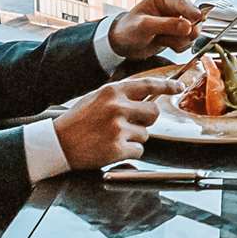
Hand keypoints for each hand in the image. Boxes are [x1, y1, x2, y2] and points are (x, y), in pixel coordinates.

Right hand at [53, 74, 172, 170]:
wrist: (57, 143)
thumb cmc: (77, 121)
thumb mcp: (97, 98)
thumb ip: (120, 96)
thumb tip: (147, 96)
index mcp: (112, 91)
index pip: (148, 85)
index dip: (167, 86)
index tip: (179, 88)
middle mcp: (117, 107)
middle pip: (154, 112)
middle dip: (147, 120)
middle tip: (132, 124)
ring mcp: (118, 128)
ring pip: (146, 134)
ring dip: (134, 138)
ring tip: (113, 137)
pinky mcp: (117, 148)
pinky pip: (138, 150)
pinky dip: (129, 152)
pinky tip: (111, 148)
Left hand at [106, 0, 203, 63]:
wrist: (124, 45)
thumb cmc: (128, 30)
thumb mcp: (144, 26)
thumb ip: (165, 25)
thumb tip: (188, 26)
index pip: (181, 3)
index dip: (190, 11)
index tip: (197, 17)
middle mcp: (173, 6)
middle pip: (193, 17)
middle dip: (185, 30)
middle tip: (174, 37)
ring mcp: (178, 20)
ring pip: (193, 32)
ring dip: (179, 40)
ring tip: (161, 39)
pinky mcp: (179, 33)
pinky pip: (188, 42)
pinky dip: (178, 46)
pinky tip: (165, 43)